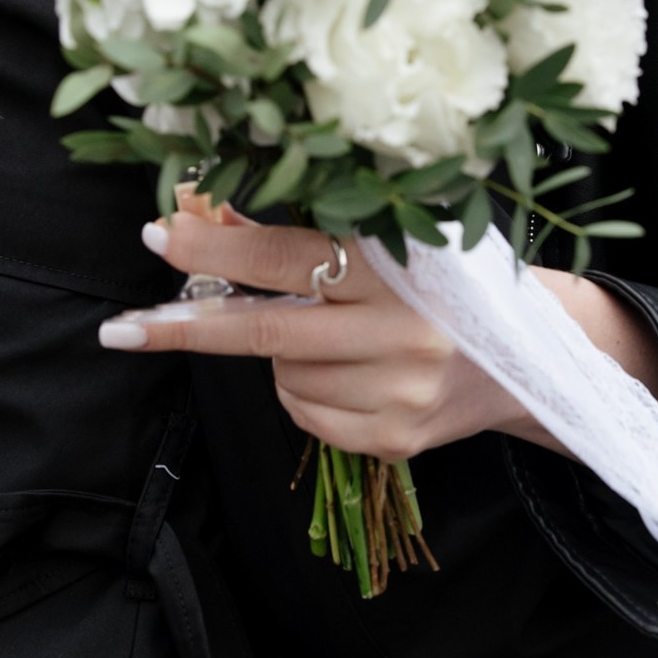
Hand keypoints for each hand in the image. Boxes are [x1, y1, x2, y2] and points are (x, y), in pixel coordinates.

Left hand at [97, 199, 657, 459]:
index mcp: (404, 267)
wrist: (537, 357)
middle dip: (185, 328)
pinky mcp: (398, 440)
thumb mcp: (392, 241)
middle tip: (119, 328)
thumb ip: (301, 233)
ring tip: (334, 334)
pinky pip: (306, 416)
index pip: (288, 257)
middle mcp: (405, 334)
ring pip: (283, 376)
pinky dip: (304, 393)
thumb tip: (203, 217)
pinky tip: (345, 372)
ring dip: (279, 354)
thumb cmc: (451, 282)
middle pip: (266, 333)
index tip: (158, 237)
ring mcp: (401, 394)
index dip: (216, 249)